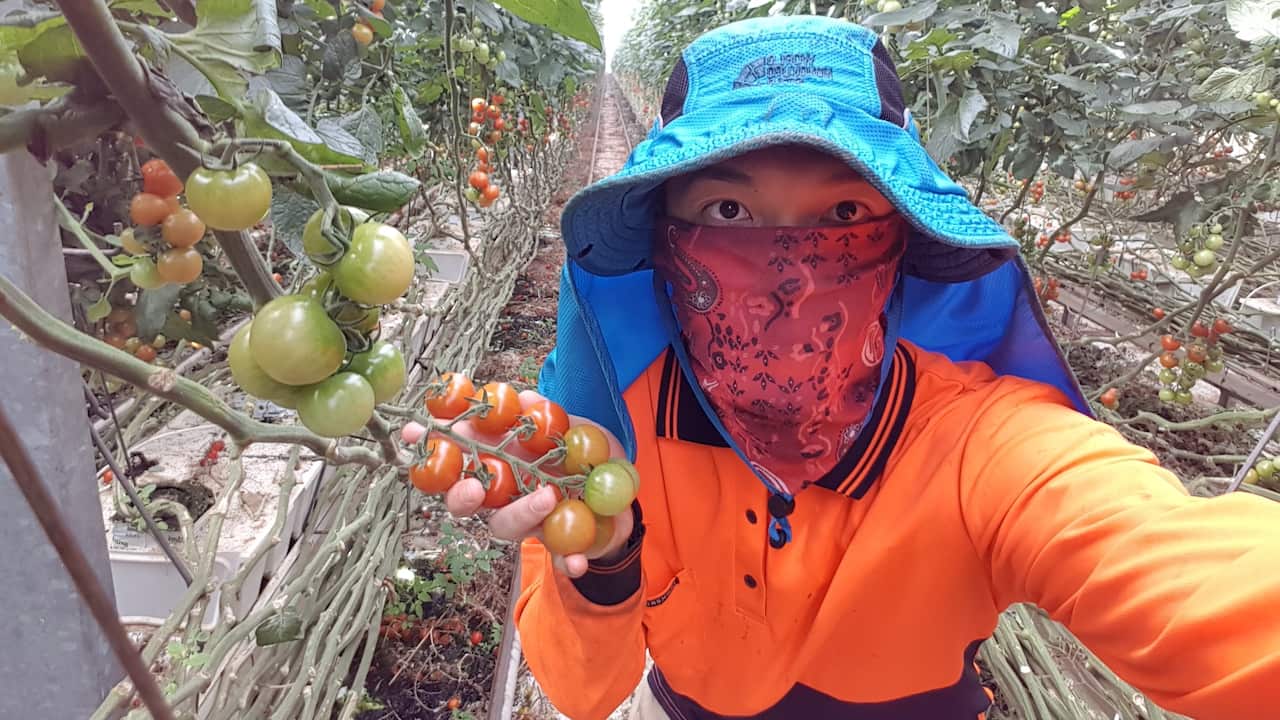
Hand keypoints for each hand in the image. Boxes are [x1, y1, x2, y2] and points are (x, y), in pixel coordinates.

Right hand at [402, 390, 633, 577]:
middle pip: (467, 501)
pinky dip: (567, 561)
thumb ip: (547, 416)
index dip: (433, 447)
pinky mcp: (560, 545)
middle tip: (472, 487)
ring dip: (522, 514)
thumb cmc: (584, 454)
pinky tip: (576, 561)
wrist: (621, 491)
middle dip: (461, 496)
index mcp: (500, 461)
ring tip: (548, 496)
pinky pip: (559, 558)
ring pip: (507, 527)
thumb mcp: (573, 427)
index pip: (457, 456)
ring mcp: (529, 521)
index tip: (414, 434)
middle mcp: (505, 494)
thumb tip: (524, 397)